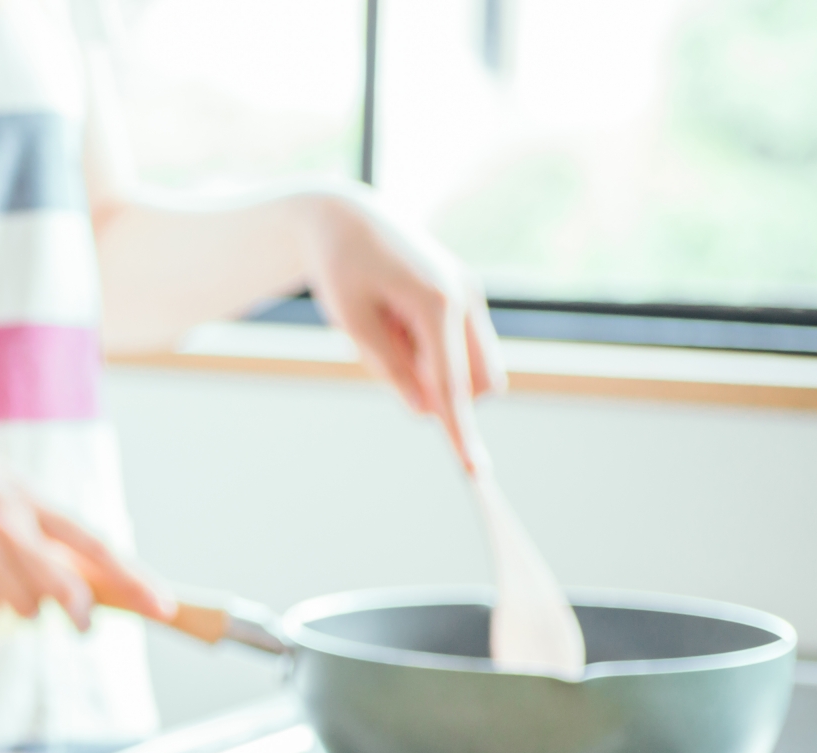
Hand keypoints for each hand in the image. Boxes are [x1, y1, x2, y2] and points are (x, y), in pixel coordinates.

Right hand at [0, 403, 173, 625]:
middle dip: (79, 614)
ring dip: (18, 603)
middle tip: (84, 627)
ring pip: (21, 607)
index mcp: (27, 495)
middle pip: (61, 588)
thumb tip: (72, 576)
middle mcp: (5, 522)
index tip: (162, 605)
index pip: (93, 544)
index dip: (132, 578)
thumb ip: (34, 522)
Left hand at [297, 189, 506, 471]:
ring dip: (431, 370)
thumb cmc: (342, 268)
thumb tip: (425, 411)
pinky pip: (458, 348)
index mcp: (436, 303)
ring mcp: (470, 296)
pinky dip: (431, 352)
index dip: (460, 432)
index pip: (452, 386)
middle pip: (473, 383)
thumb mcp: (353, 323)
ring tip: (388, 328)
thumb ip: (391, 368)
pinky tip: (398, 319)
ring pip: (469, 369)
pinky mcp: (466, 296)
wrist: (347, 217)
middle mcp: (465, 298)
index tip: (475, 471)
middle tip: (385, 352)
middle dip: (437, 390)